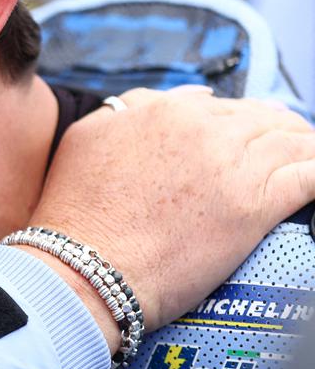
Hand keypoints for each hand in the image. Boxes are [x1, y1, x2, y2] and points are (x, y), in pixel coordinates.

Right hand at [25, 86, 314, 351]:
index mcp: (163, 110)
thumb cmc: (76, 212)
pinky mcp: (256, 206)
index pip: (219, 105)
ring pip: (292, 142)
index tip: (249, 133)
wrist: (85, 267)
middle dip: (280, 130)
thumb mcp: (85, 138)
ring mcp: (232, 166)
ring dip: (306, 149)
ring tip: (310, 158)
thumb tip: (173, 101)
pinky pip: (310, 176)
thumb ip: (128, 108)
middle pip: (261, 120)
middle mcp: (202, 129)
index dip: (238, 119)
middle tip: (294, 144)